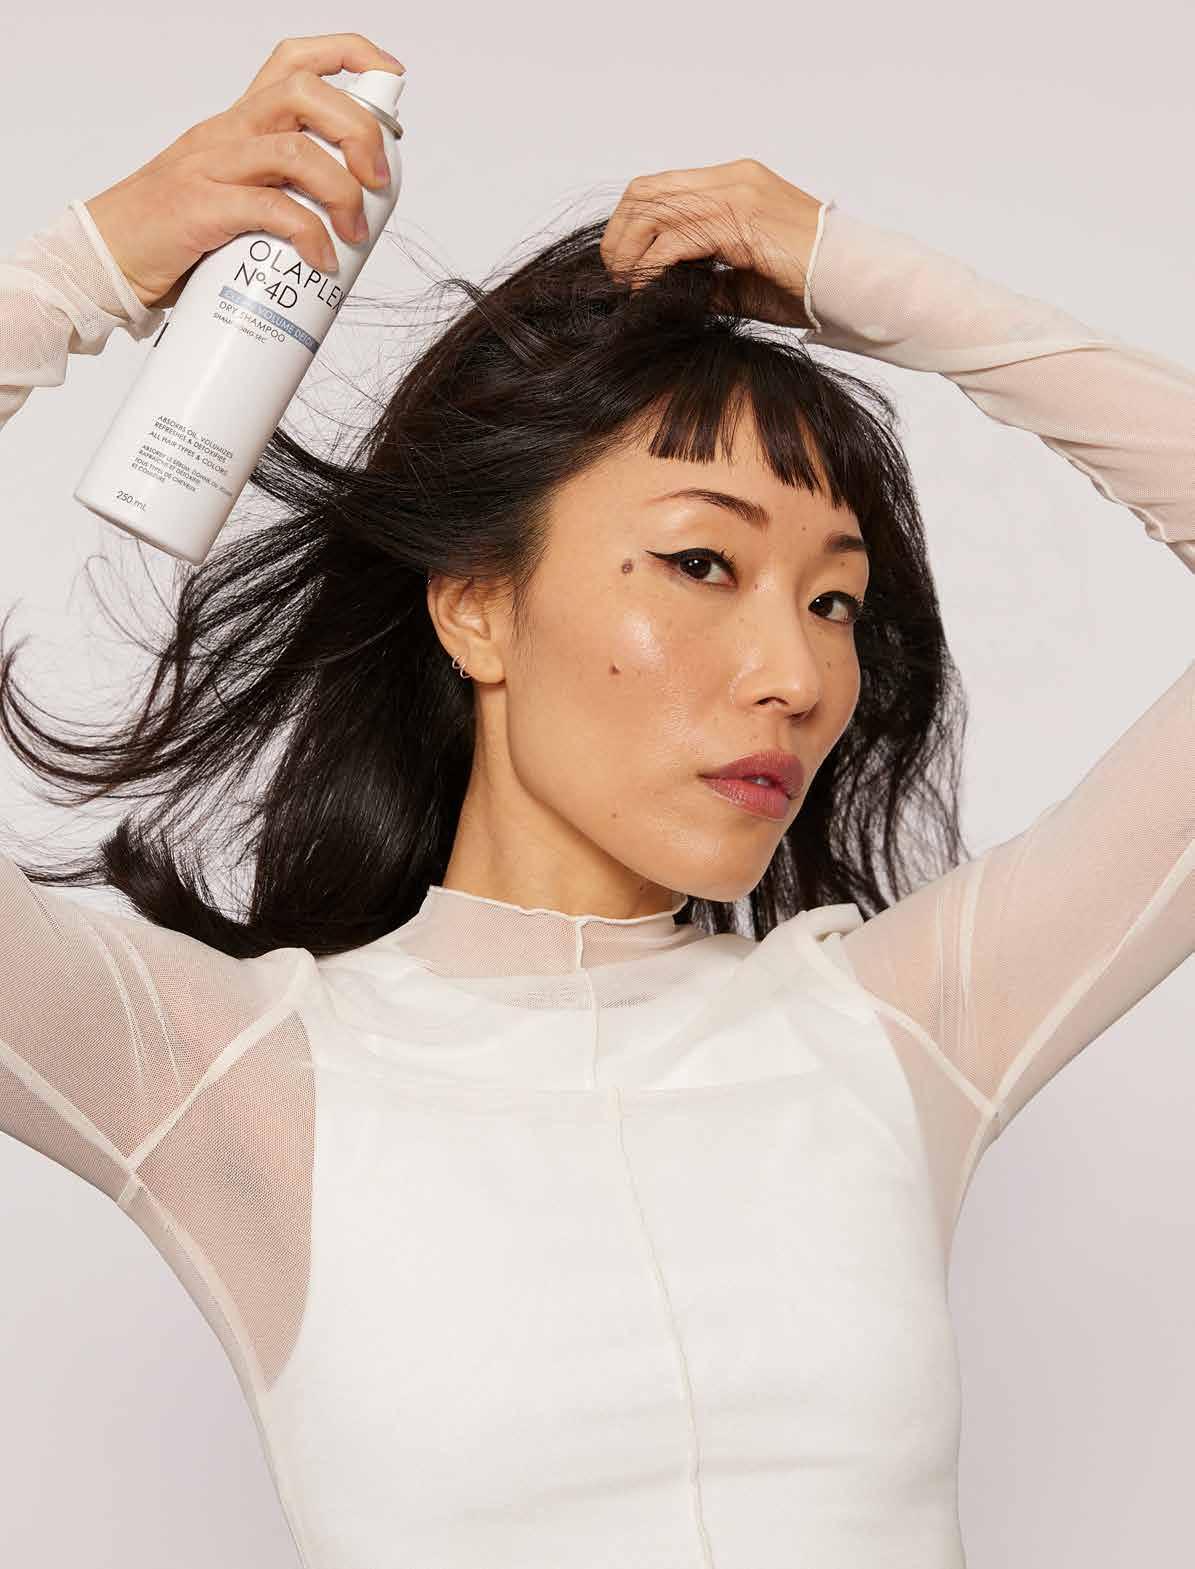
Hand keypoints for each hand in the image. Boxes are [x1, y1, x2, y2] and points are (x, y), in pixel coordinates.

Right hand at [84, 33, 406, 310]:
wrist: (107, 259)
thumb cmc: (176, 235)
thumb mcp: (235, 198)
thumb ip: (283, 195)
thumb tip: (348, 227)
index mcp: (239, 124)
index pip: (295, 61)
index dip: (349, 57)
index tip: (389, 81)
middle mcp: (227, 132)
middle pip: (306, 94)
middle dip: (359, 131)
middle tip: (378, 181)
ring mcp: (212, 166)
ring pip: (295, 151)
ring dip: (341, 191)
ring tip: (354, 233)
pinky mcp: (201, 208)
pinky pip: (270, 210)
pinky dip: (308, 235)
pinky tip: (322, 262)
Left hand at [600, 159, 826, 328]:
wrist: (853, 283)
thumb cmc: (809, 285)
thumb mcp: (746, 281)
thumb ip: (709, 281)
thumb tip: (670, 296)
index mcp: (734, 183)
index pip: (659, 187)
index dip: (629, 224)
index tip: (622, 264)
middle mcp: (732, 179)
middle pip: (645, 192)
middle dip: (619, 236)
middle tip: (615, 277)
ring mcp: (736, 195)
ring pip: (653, 212)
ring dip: (630, 253)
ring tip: (627, 289)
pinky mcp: (740, 222)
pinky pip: (675, 241)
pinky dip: (651, 269)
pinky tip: (649, 293)